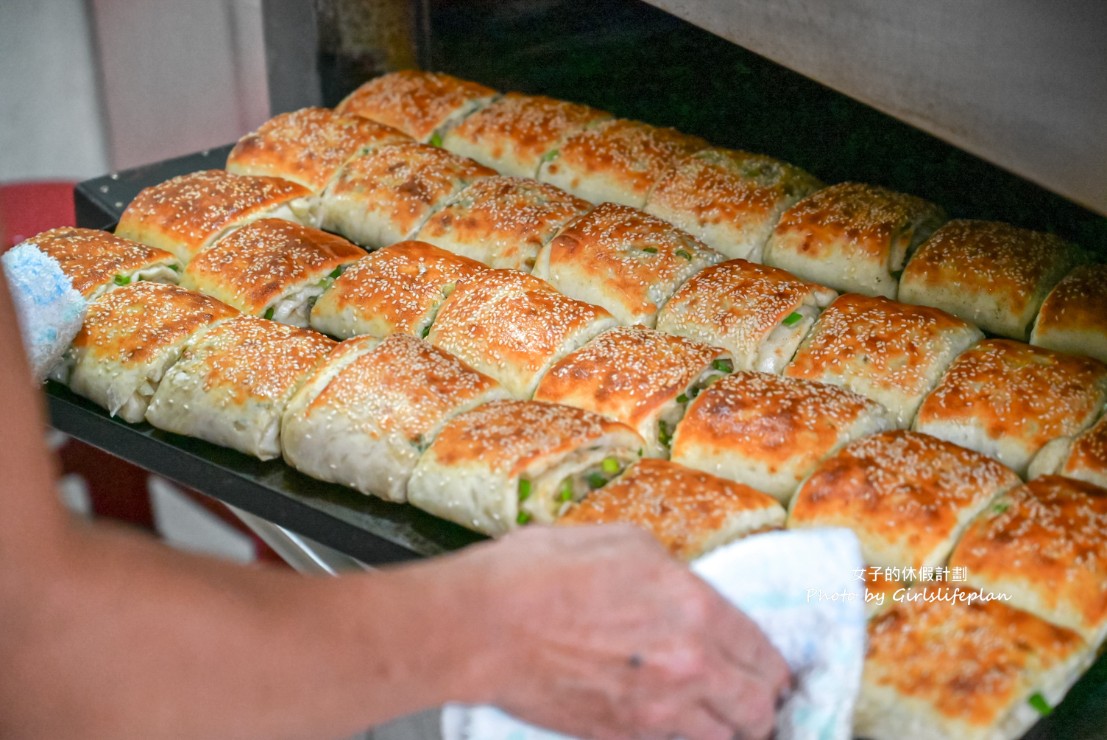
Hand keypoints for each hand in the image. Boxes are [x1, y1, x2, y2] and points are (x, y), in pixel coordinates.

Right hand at [463, 524, 790, 738]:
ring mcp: (656, 710)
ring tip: (723, 718)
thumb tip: (685, 591)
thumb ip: (671, 573)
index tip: (769, 667)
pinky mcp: (622, 737)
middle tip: (757, 696)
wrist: (481, 625)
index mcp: (695, 608)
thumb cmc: (540, 572)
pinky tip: (677, 723)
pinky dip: (686, 739)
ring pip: (726, 739)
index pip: (764, 653)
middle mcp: (689, 665)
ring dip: (732, 729)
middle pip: (759, 707)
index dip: (772, 663)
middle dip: (763, 702)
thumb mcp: (621, 543)